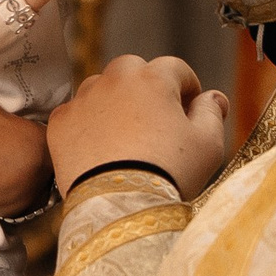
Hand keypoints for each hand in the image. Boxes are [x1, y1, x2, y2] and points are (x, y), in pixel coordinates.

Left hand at [46, 55, 230, 200]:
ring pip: (101, 88)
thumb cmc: (168, 175)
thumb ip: (212, 113)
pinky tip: (100, 148)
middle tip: (156, 119)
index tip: (189, 107)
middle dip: (147, 87)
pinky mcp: (61, 123)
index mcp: (153, 79)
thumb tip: (214, 98)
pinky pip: (76, 114)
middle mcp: (115, 80)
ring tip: (126, 136)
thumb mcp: (207, 144)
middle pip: (134, 70)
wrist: (120, 207)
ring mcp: (84, 100)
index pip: (175, 68)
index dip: (186, 87)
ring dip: (114, 101)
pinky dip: (87, 124)